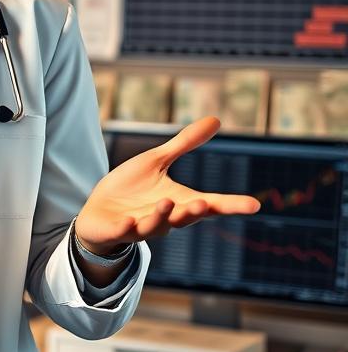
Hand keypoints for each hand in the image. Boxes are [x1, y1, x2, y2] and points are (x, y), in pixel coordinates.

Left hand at [74, 116, 261, 254]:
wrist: (98, 212)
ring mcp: (139, 227)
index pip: (209, 205)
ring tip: (167, 203)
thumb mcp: (157, 161)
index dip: (231, 205)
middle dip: (194, 212)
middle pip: (184, 218)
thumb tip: (216, 119)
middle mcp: (164, 219)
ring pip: (154, 226)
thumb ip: (184, 144)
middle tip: (204, 204)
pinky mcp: (115, 230)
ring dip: (162, 216)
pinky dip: (126, 228)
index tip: (254, 205)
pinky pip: (121, 232)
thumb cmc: (131, 187)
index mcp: (178, 202)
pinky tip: (128, 222)